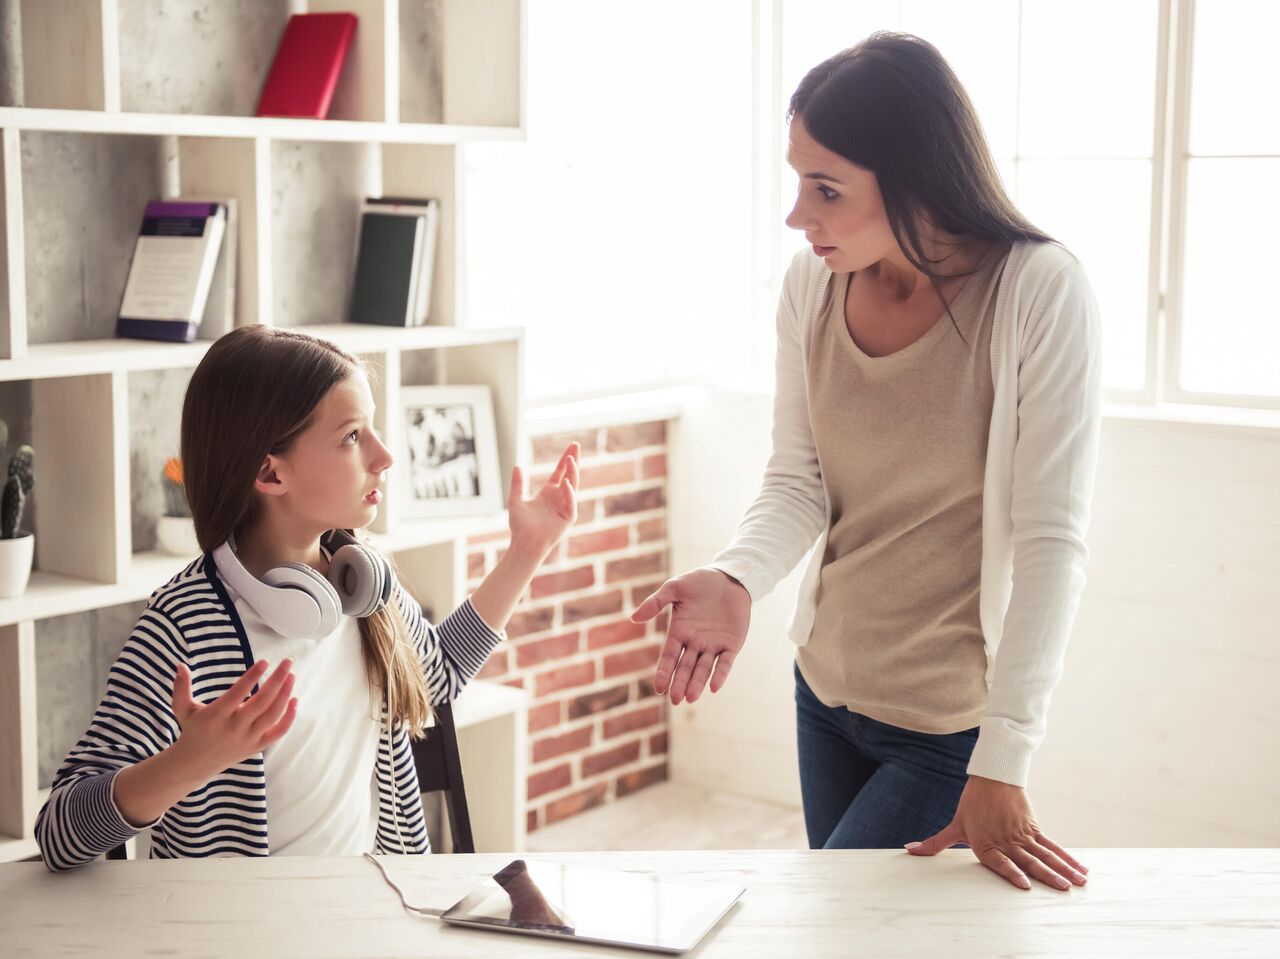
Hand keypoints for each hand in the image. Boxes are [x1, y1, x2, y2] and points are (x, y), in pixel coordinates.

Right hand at [169, 659, 298, 780]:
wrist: (196, 763)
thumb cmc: (192, 729)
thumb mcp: (182, 709)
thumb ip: (181, 687)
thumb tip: (180, 665)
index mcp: (216, 715)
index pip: (238, 693)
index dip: (252, 677)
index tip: (265, 661)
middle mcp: (234, 727)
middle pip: (262, 702)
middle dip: (277, 680)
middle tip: (288, 662)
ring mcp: (248, 738)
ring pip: (272, 715)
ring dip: (285, 694)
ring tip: (291, 675)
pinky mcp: (257, 746)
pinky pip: (278, 732)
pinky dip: (289, 718)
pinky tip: (294, 700)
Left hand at [508, 443, 578, 558]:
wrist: (524, 544)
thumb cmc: (520, 525)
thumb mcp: (516, 500)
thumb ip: (517, 484)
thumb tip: (517, 466)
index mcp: (549, 492)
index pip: (560, 471)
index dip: (566, 459)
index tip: (572, 445)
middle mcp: (559, 497)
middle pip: (570, 474)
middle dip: (573, 460)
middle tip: (576, 445)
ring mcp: (565, 506)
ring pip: (572, 486)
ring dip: (572, 473)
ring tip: (570, 459)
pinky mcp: (568, 518)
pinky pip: (571, 503)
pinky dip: (569, 494)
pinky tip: (566, 484)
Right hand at [630, 567, 750, 704]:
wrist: (729, 576)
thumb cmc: (700, 581)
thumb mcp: (674, 588)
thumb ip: (656, 602)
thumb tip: (634, 618)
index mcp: (679, 632)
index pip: (669, 657)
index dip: (664, 672)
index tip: (659, 688)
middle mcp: (695, 643)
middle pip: (685, 668)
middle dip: (680, 683)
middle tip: (674, 700)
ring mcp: (713, 645)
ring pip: (703, 669)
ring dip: (697, 684)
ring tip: (690, 698)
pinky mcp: (732, 644)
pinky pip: (725, 663)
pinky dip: (720, 675)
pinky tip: (714, 687)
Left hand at [906, 775, 1088, 890]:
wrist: (992, 777)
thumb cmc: (972, 805)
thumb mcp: (955, 825)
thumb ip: (935, 843)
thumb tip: (910, 851)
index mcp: (987, 844)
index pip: (1000, 862)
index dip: (1012, 873)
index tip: (1025, 885)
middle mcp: (1007, 841)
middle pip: (1029, 860)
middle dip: (1047, 876)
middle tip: (1064, 889)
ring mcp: (1023, 835)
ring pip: (1046, 854)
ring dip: (1063, 869)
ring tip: (1078, 883)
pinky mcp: (1034, 829)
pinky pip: (1053, 846)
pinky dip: (1067, 857)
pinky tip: (1080, 868)